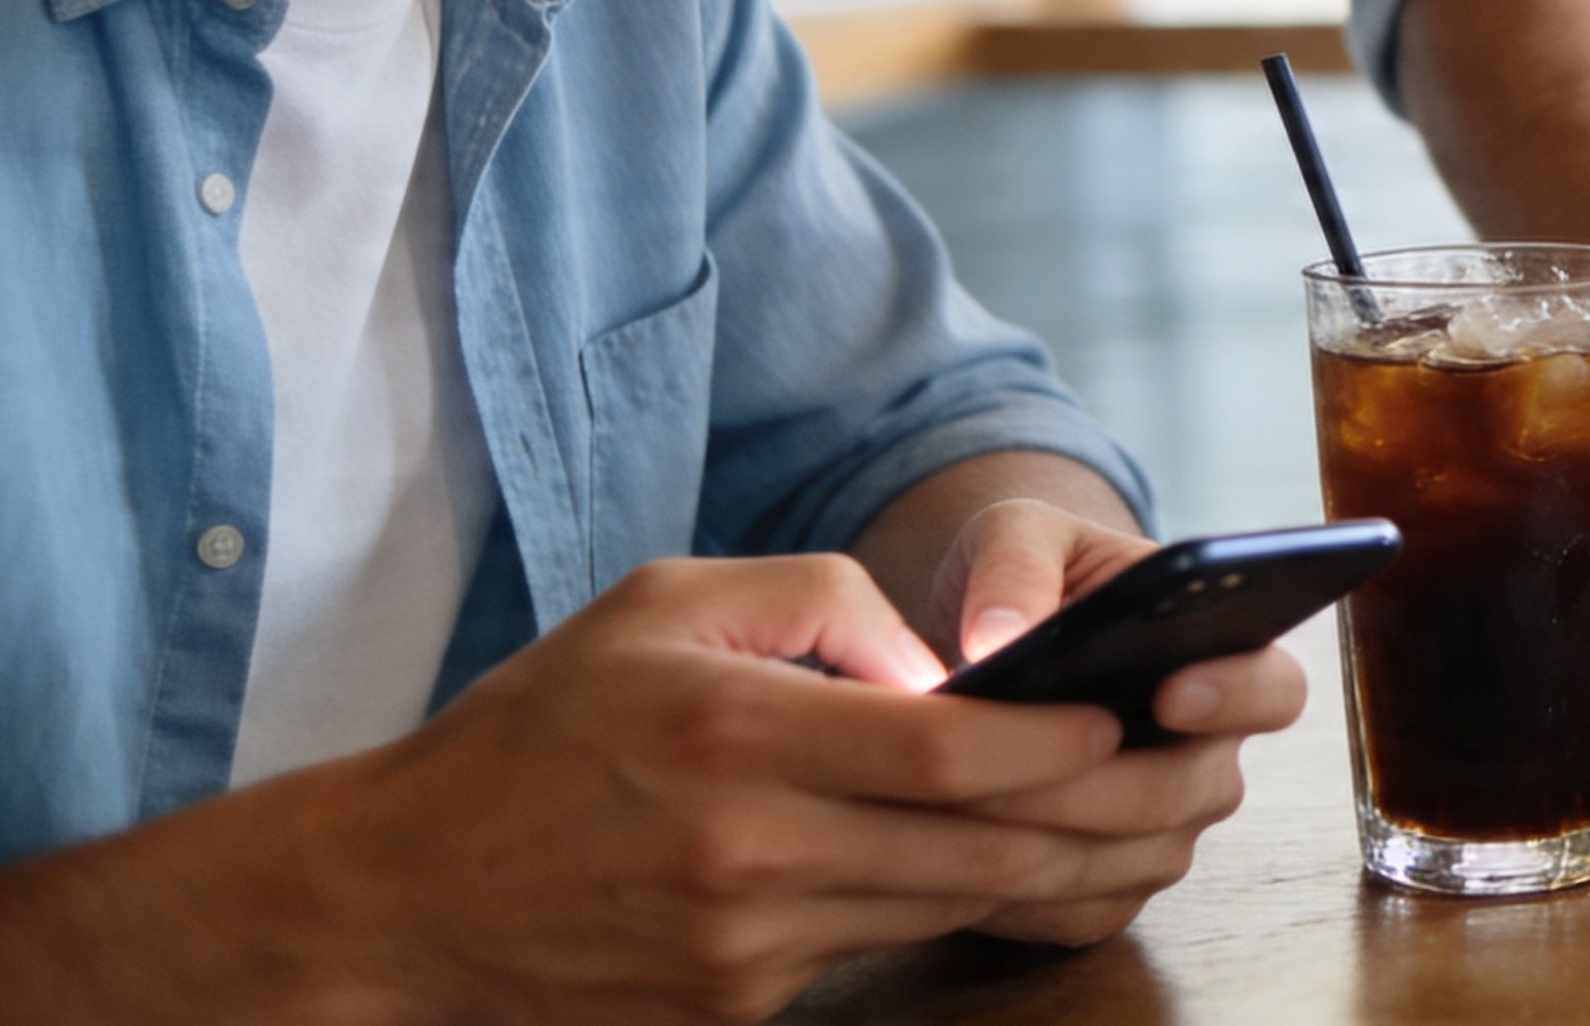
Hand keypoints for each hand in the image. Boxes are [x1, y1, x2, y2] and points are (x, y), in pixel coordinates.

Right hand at [294, 553, 1215, 1018]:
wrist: (404, 898)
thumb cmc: (535, 730)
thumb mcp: (660, 602)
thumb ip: (816, 603)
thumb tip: (943, 662)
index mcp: (732, 733)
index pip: (943, 750)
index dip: (1052, 745)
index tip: (1120, 723)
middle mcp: (748, 850)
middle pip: (973, 843)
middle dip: (1098, 818)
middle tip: (1184, 787)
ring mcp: (745, 944)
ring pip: (945, 902)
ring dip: (1049, 868)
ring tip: (1136, 824)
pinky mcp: (736, 1004)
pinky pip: (878, 945)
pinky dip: (952, 905)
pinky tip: (1011, 868)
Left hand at [924, 496, 1311, 945]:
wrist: (993, 638)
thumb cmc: (1030, 573)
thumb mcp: (1018, 534)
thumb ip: (1013, 567)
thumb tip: (997, 638)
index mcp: (1226, 654)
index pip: (1275, 688)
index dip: (1236, 695)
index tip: (1172, 688)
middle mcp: (1211, 752)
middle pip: (1190, 790)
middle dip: (1094, 779)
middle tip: (1001, 760)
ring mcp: (1168, 827)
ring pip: (1136, 857)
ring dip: (1046, 834)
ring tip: (954, 798)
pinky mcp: (1113, 886)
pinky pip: (1084, 908)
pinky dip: (1020, 886)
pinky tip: (955, 848)